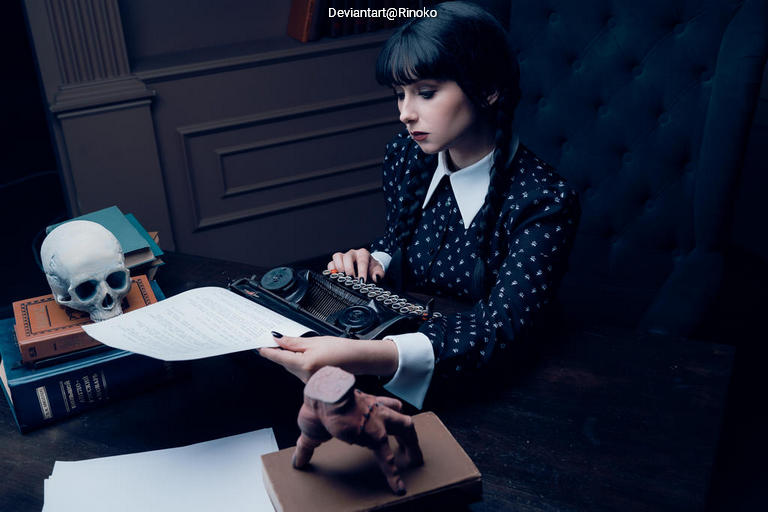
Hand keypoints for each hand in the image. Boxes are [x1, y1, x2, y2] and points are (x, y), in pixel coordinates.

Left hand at [258, 333, 397, 382]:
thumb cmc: (340, 349)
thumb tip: (278, 339)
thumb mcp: (314, 341)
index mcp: (304, 364)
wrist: (358, 359)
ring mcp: (309, 382)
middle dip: (280, 353)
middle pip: (285, 363)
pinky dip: (299, 364)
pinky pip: (300, 372)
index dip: (268, 351)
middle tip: (275, 341)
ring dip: (290, 359)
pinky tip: (307, 357)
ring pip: (292, 368)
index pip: (279, 357)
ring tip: (299, 348)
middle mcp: (305, 376)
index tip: (259, 347)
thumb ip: (293, 342)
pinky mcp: (313, 384)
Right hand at [328, 248, 384, 282]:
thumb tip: (376, 277)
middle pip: (348, 257)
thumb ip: (379, 274)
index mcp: (363, 254)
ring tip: (342, 277)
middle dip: (349, 269)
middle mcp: (352, 254)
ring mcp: (343, 257)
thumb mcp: (378, 271)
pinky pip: (331, 263)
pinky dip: (331, 270)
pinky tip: (335, 276)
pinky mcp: (336, 262)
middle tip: (352, 279)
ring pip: (337, 257)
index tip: (362, 281)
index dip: (362, 271)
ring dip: (339, 267)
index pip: (362, 260)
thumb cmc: (371, 269)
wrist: (367, 268)